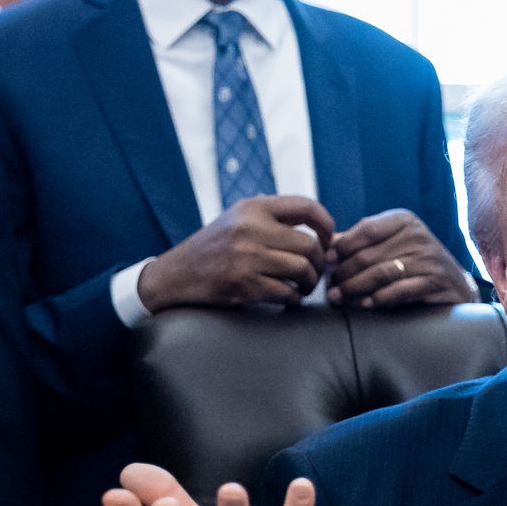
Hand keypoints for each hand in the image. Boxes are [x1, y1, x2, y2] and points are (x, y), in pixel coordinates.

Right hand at [138, 196, 334, 311]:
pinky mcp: (243, 284)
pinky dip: (293, 298)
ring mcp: (247, 257)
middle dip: (320, 263)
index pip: (307, 207)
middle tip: (315, 271)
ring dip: (308, 283)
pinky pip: (286, 293)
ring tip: (303, 286)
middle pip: (310, 245)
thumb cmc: (216, 246)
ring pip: (302, 270)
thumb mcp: (239, 218)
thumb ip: (273, 217)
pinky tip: (287, 296)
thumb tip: (321, 230)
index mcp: (253, 207)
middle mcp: (251, 228)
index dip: (327, 225)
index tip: (329, 239)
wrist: (177, 273)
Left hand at [327, 209, 475, 307]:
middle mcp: (418, 236)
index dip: (343, 246)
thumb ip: (362, 242)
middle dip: (344, 274)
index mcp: (404, 221)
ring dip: (354, 289)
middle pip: (369, 255)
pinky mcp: (435, 282)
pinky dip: (378, 299)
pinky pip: (399, 291)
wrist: (455, 285)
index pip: (366, 229)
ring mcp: (428, 259)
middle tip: (329, 289)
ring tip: (338, 299)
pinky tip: (364, 305)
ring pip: (380, 274)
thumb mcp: (392, 244)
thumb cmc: (414, 263)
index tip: (327, 260)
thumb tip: (327, 244)